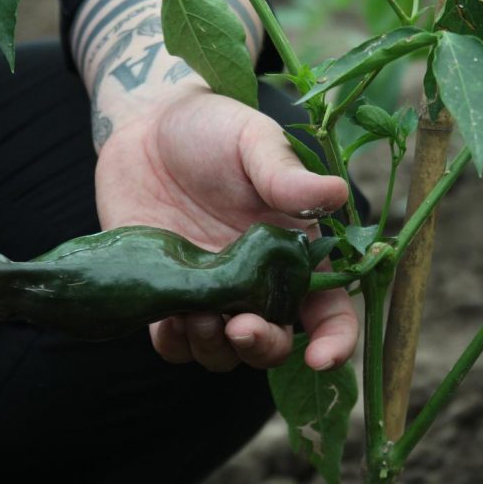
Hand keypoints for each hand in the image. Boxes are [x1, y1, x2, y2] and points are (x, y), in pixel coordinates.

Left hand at [96, 87, 358, 371]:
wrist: (146, 125)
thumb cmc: (211, 128)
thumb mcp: (253, 141)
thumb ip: (286, 175)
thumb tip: (336, 194)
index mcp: (293, 252)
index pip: (329, 311)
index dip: (334, 342)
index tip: (321, 358)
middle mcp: (257, 283)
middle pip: (274, 343)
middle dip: (263, 348)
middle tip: (241, 328)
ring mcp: (210, 294)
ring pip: (223, 353)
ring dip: (215, 349)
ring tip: (198, 316)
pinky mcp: (165, 295)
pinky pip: (173, 344)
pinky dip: (175, 344)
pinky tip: (169, 321)